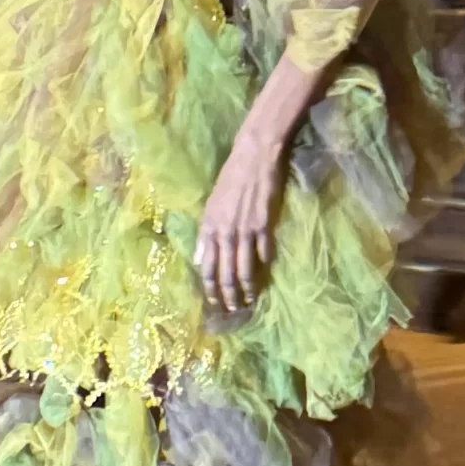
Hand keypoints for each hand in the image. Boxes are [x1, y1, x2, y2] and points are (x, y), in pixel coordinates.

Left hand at [196, 123, 285, 313]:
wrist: (253, 157)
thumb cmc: (231, 179)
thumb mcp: (211, 206)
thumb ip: (205, 235)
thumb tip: (198, 260)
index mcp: (209, 227)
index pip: (205, 267)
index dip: (209, 288)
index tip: (214, 303)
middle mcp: (224, 232)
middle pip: (224, 273)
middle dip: (228, 295)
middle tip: (234, 309)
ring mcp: (245, 229)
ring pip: (244, 269)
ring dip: (247, 288)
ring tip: (251, 299)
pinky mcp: (264, 225)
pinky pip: (264, 252)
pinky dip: (265, 266)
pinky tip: (266, 273)